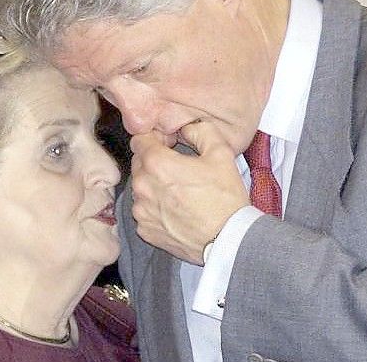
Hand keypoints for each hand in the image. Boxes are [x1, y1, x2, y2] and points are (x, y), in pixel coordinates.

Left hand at [129, 121, 249, 264]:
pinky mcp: (145, 229)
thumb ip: (200, 131)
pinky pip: (144, 210)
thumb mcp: (221, 153)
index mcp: (156, 164)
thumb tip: (186, 127)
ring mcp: (141, 210)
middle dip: (153, 161)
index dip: (155, 138)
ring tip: (178, 191)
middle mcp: (142, 186)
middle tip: (178, 168)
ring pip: (140, 187)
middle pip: (138, 163)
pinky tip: (175, 209)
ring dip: (153, 184)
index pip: (139, 140)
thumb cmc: (225, 198)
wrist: (228, 240)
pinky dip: (155, 207)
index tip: (170, 145)